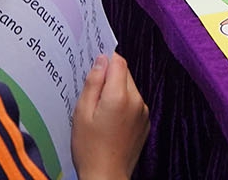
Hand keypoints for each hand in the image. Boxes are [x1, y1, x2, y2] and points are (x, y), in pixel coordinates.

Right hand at [71, 53, 148, 179]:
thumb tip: (101, 60)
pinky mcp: (145, 122)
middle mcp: (136, 101)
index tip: (94, 64)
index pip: (119, 62)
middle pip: (125, 74)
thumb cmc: (90, 149)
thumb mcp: (82, 113)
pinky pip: (134, 103)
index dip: (106, 59)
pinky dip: (124, 105)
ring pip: (130, 88)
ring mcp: (143, 112)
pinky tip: (110, 120)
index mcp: (119, 96)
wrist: (106, 176)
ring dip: (117, 91)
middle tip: (92, 93)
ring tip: (100, 111)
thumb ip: (93, 83)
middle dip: (110, 77)